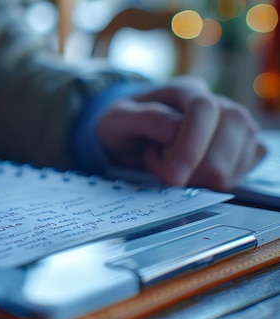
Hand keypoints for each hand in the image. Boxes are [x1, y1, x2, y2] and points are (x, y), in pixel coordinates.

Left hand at [97, 76, 266, 190]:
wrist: (134, 138)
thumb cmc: (126, 126)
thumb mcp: (118, 120)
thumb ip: (145, 120)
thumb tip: (175, 129)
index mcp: (186, 90)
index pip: (203, 108)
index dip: (192, 145)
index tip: (174, 177)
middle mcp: (218, 102)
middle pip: (233, 126)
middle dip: (200, 165)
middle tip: (167, 175)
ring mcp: (237, 125)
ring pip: (242, 151)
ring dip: (206, 176)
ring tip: (175, 170)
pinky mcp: (245, 146)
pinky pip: (247, 166)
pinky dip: (220, 181)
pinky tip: (196, 176)